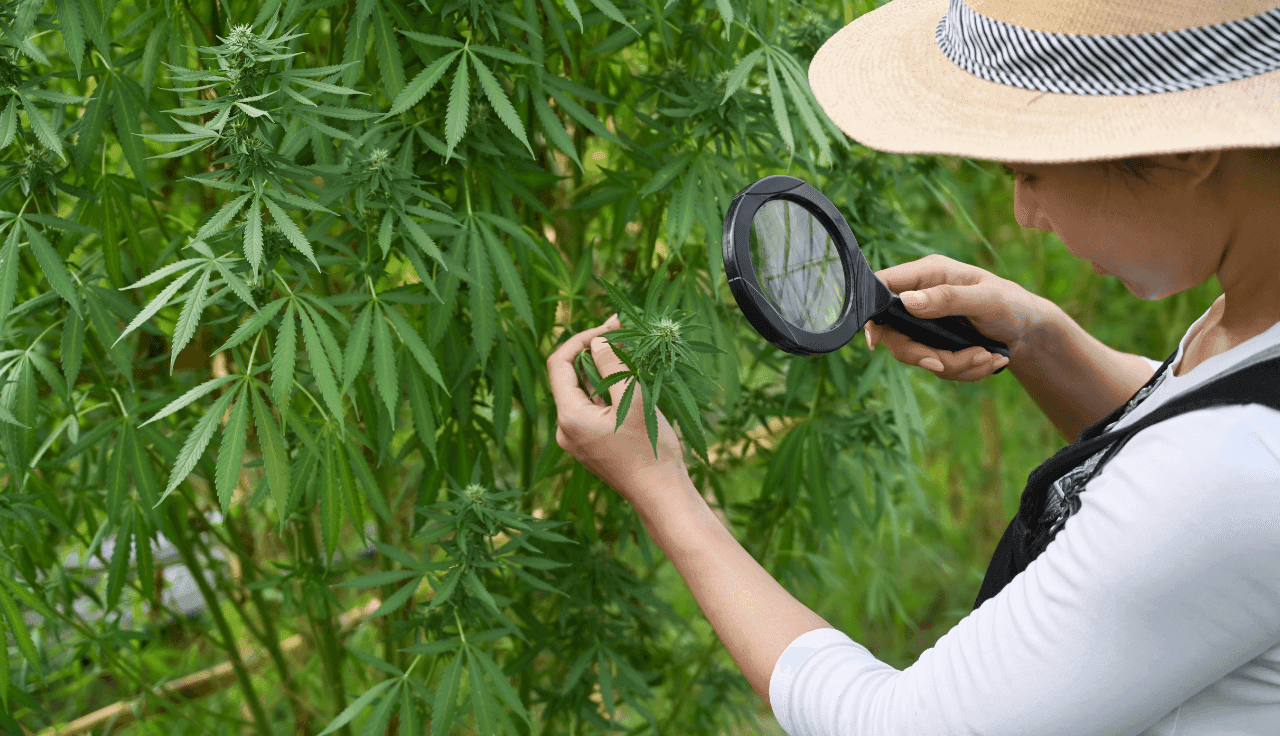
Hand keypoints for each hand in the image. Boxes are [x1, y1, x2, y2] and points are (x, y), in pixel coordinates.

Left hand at [546, 313, 690, 515]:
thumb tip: (598, 340)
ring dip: (603, 369)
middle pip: (571, 376)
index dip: (581, 339)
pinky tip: (629, 377)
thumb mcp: (632, 400)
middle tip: (623, 331)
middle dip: (595, 351)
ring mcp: (577, 438)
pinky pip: (592, 408)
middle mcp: (565, 428)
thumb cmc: (649, 449)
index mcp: (569, 416)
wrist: (661, 495)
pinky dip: (607, 389)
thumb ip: (611, 366)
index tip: (610, 327)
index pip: (560, 363)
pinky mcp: (591, 444)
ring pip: (583, 391)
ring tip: (630, 349)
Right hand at [864, 253, 1050, 380]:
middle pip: (894, 333)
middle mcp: (921, 298)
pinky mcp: (936, 344)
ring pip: (917, 355)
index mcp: (928, 274)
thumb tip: (906, 301)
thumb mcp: (986, 300)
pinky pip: (936, 366)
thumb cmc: (1013, 305)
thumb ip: (947, 298)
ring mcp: (926, 324)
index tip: (876, 341)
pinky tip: (986, 360)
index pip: (883, 285)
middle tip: (947, 363)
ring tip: (986, 357)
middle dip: (923, 354)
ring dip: (953, 364)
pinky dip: (963, 370)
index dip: (872, 312)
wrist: (1031, 332)